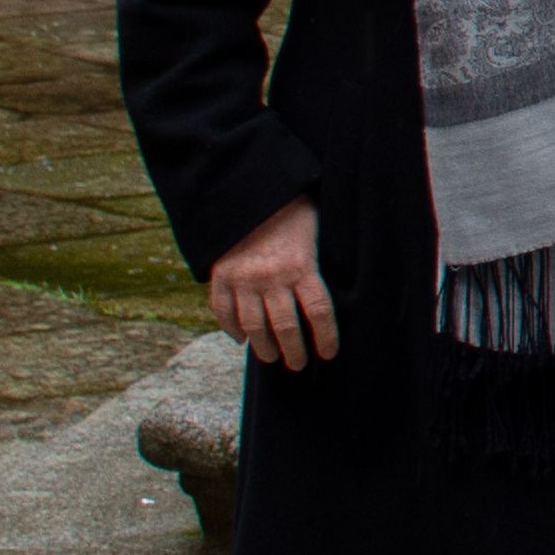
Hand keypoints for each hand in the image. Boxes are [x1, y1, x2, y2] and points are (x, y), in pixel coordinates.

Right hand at [209, 199, 336, 367]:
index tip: (329, 354)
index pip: (320, 312)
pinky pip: (223, 311)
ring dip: (264, 347)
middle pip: (286, 326)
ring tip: (272, 358)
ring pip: (254, 325)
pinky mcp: (221, 276)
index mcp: (302, 266)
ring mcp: (243, 279)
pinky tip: (241, 339)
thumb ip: (319, 264)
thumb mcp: (317, 233)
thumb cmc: (294, 210)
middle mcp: (272, 277)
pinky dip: (231, 328)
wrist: (249, 190)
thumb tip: (333, 292)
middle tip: (298, 364)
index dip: (326, 337)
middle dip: (294, 351)